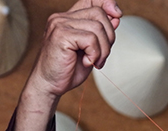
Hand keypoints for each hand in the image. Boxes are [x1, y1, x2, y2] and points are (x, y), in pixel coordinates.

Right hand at [15, 0, 121, 130]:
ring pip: (98, 27)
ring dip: (103, 49)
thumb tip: (116, 17)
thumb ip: (101, 33)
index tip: (118, 15)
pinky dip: (94, 54)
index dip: (107, 3)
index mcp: (69, 18)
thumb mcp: (91, 49)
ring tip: (94, 61)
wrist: (50, 85)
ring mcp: (60, 24)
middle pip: (99, 14)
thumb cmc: (68, 69)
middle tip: (101, 56)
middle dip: (109, 37)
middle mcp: (62, 17)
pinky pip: (91, 39)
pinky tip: (86, 62)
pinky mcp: (61, 35)